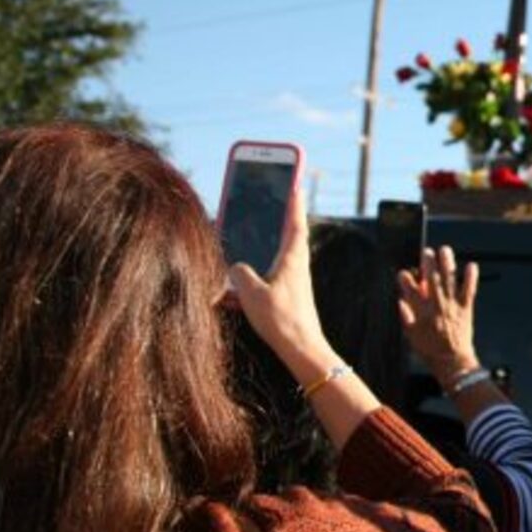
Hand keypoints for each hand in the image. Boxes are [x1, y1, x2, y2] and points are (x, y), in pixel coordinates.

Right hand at [230, 189, 335, 381]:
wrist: (301, 349)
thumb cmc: (282, 320)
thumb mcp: (252, 293)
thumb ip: (239, 273)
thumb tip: (235, 266)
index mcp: (293, 257)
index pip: (294, 221)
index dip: (292, 200)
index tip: (293, 181)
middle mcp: (296, 265)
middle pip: (285, 233)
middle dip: (276, 217)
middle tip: (269, 198)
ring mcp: (292, 279)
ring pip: (273, 256)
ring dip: (260, 248)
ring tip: (244, 242)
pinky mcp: (286, 294)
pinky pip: (265, 277)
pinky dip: (251, 277)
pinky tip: (229, 291)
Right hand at [397, 246, 480, 386]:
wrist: (453, 362)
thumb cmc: (430, 351)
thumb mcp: (411, 336)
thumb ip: (405, 317)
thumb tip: (400, 301)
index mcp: (421, 312)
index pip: (409, 290)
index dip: (405, 279)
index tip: (402, 273)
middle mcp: (437, 305)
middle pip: (430, 279)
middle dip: (427, 263)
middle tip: (426, 252)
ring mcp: (452, 305)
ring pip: (449, 280)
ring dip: (447, 264)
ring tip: (445, 250)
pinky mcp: (466, 308)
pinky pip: (469, 290)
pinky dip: (470, 277)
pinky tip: (471, 265)